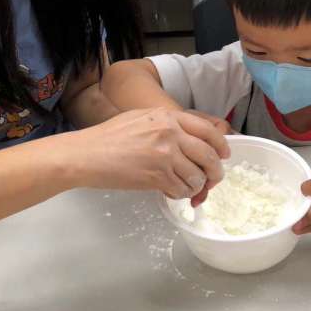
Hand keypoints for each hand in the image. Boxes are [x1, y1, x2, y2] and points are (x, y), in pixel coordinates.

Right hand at [71, 108, 229, 199]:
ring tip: (184, 186)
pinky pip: (182, 189)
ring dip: (196, 186)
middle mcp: (171, 132)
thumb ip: (167, 125)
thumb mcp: (141, 118)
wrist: (87, 154)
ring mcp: (165, 154)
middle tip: (213, 179)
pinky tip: (170, 191)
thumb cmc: (108, 137)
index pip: (208, 130)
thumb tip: (190, 142)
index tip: (224, 155)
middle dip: (216, 172)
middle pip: (209, 155)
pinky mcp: (157, 176)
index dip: (221, 145)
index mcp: (168, 116)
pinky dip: (181, 194)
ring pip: (198, 176)